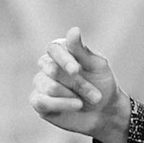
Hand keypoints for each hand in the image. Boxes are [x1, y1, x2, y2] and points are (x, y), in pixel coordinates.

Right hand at [29, 27, 128, 142]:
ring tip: (88, 102)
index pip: (54, 48)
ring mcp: (41, 83)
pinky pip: (41, 101)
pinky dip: (62, 104)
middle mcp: (47, 65)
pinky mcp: (38, 102)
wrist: (105, 112)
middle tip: (95, 95)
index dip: (64, 59)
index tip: (76, 70)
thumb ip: (82, 51)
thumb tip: (73, 30)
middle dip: (77, 83)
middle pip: (52, 69)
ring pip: (49, 87)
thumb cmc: (102, 84)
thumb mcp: (97, 66)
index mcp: (61, 51)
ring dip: (72, 96)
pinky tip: (77, 106)